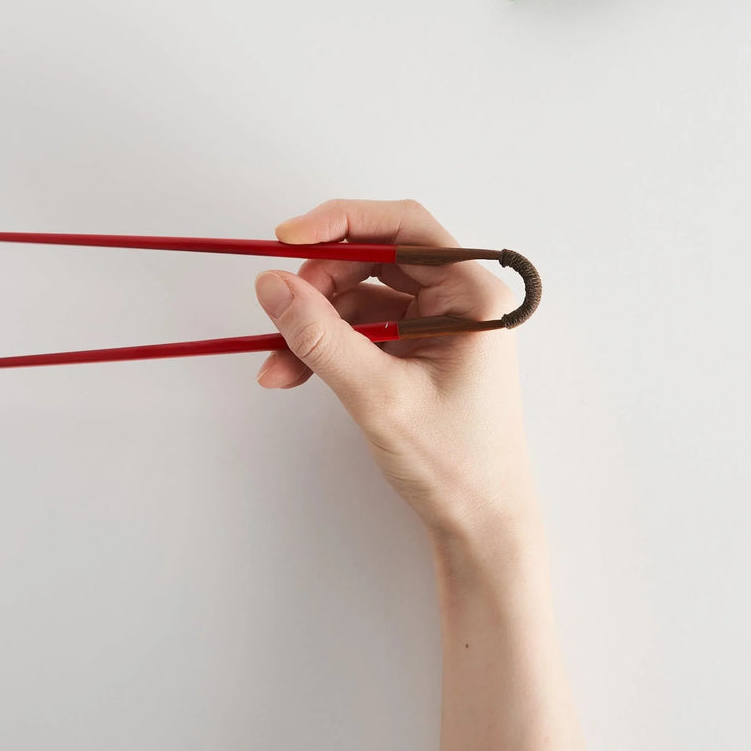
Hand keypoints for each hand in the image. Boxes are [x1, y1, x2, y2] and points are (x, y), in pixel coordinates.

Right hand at [254, 199, 538, 546]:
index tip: (287, 237)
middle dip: (319, 283)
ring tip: (277, 361)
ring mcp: (435, 327)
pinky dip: (323, 346)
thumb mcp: (377, 395)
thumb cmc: (454, 464)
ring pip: (359, 296)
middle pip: (374, 259)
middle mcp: (457, 302)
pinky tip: (290, 372)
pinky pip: (359, 329)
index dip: (341, 222)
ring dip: (313, 322)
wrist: (478, 528)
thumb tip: (272, 284)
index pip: (405, 227)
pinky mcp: (415, 352)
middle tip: (280, 308)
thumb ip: (320, 336)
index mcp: (472, 297)